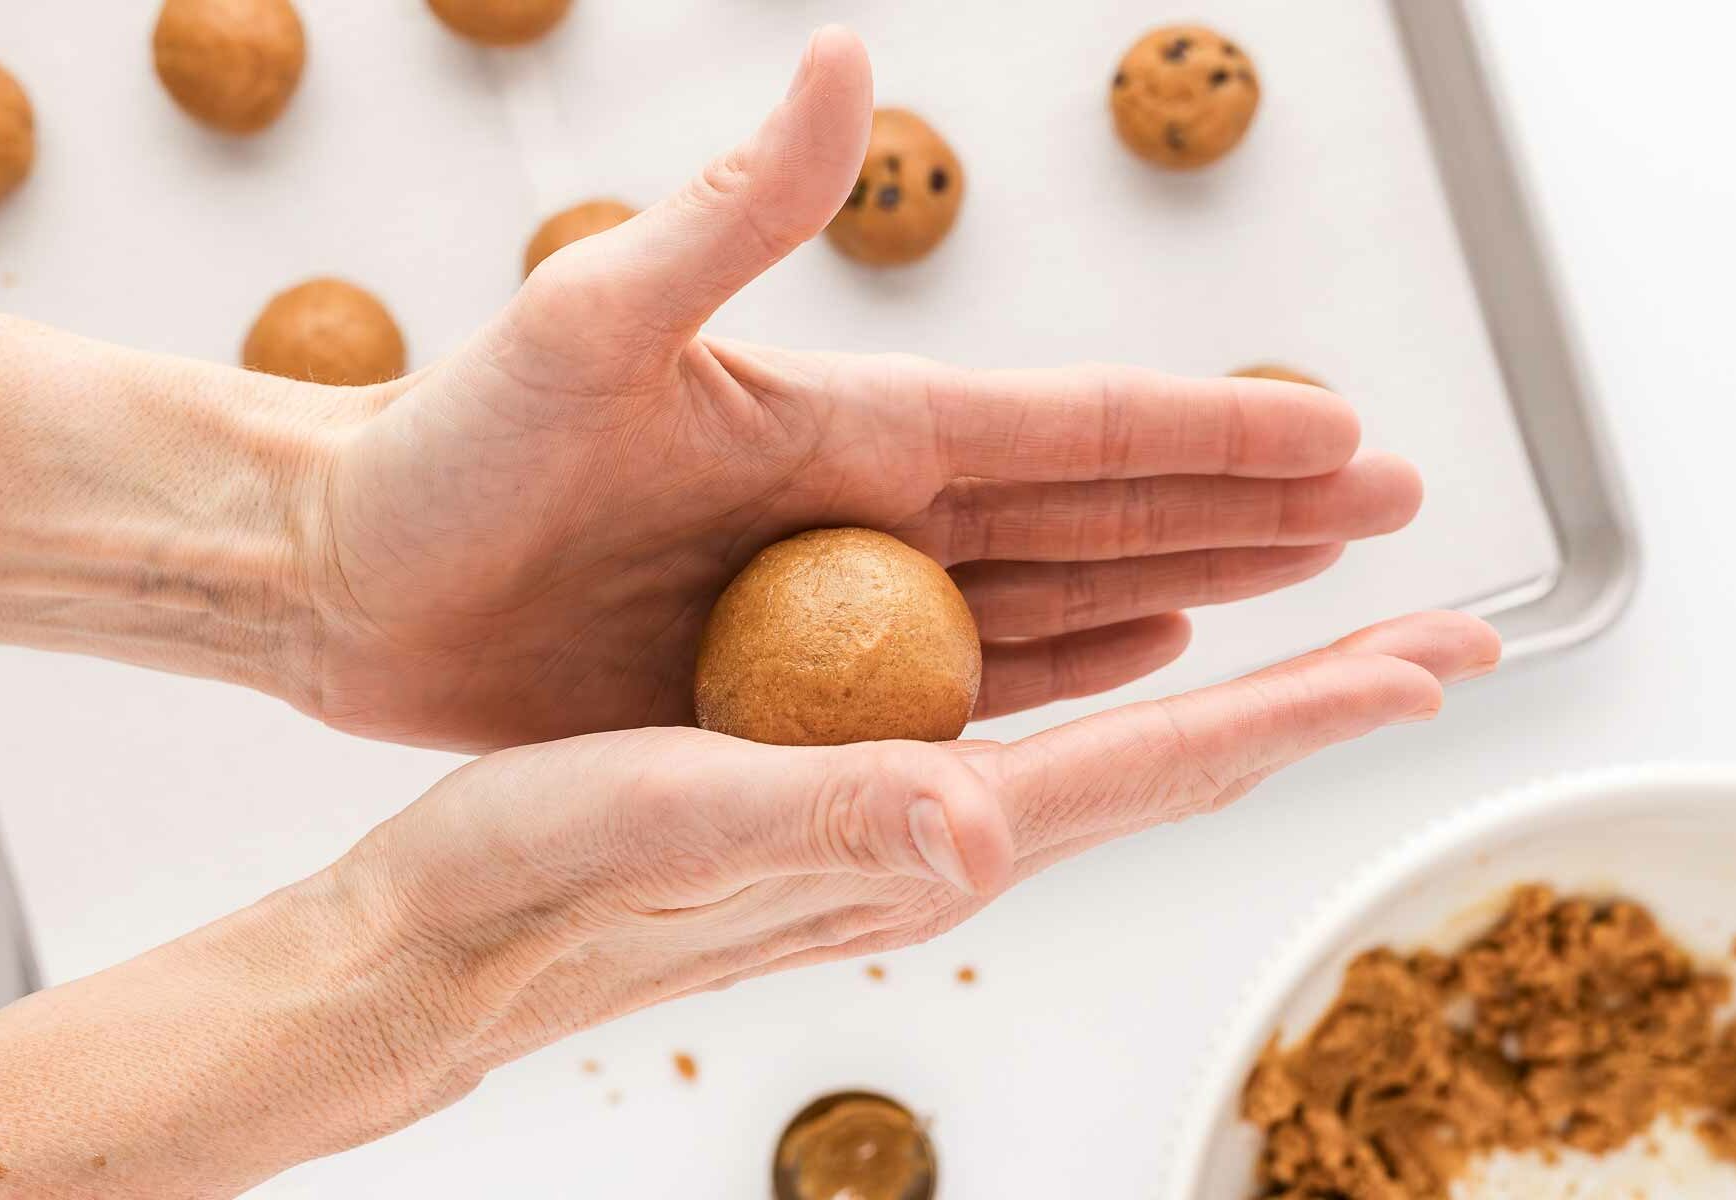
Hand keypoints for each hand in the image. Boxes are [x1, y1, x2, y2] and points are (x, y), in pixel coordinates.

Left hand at [306, 27, 1421, 750]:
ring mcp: (842, 600)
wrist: (346, 575)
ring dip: (1190, 581)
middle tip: (1388, 508)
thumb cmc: (446, 450)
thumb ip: (733, 211)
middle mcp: (870, 509)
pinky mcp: (796, 686)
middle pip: (1104, 509)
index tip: (1348, 435)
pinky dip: (1074, 661)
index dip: (1218, 434)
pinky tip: (1147, 648)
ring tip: (1303, 579)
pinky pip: (971, 677)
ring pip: (1060, 594)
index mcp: (851, 426)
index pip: (1076, 429)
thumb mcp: (588, 322)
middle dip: (1252, 507)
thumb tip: (851, 58)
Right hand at [354, 611, 1495, 1086]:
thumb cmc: (540, 882)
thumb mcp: (670, 821)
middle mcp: (942, 843)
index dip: (1305, 709)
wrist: (455, 944)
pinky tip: (1129, 668)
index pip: (1162, 768)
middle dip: (1317, 699)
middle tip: (1439, 642)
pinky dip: (1119, 696)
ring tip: (1322, 644)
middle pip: (1177, 764)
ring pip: (1120, 750)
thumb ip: (825, 822)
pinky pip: (1029, 739)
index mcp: (927, 839)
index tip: (1426, 660)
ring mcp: (903, 831)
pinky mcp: (849, 805)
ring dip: (1237, 696)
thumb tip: (976, 819)